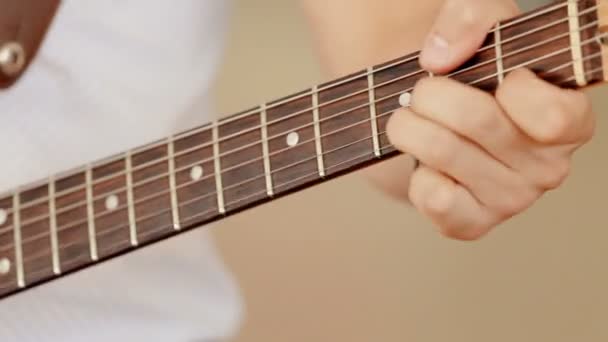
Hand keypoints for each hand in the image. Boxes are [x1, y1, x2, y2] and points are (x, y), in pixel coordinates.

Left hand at [386, 0, 595, 239]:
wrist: (435, 122)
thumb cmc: (471, 77)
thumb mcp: (483, 31)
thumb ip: (472, 17)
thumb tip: (440, 57)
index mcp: (568, 120)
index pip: (556, 115)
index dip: (513, 88)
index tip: (496, 77)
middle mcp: (549, 166)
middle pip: (478, 120)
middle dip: (431, 93)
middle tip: (422, 89)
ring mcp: (512, 200)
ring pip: (443, 152)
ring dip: (408, 126)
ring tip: (409, 118)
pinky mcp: (473, 224)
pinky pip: (432, 197)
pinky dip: (414, 172)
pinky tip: (425, 164)